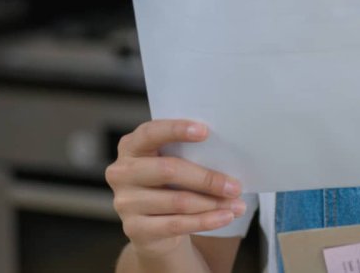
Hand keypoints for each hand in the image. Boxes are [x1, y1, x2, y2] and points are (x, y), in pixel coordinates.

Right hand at [106, 119, 245, 264]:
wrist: (154, 228)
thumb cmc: (170, 185)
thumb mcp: (173, 164)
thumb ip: (188, 154)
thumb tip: (228, 154)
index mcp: (131, 146)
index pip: (150, 133)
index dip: (176, 130)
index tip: (205, 132)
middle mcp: (122, 173)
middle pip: (168, 170)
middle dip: (207, 178)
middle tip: (235, 185)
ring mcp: (125, 202)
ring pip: (178, 201)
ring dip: (213, 203)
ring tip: (237, 205)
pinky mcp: (134, 229)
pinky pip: (177, 224)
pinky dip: (206, 221)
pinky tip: (225, 217)